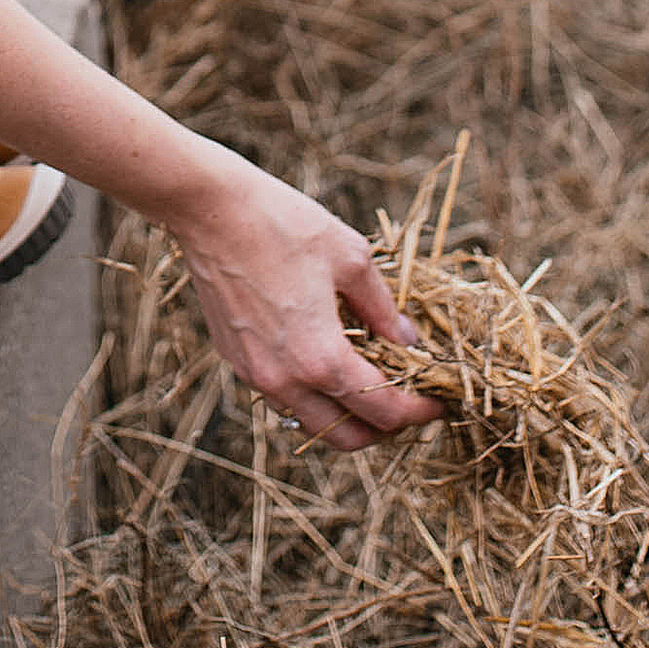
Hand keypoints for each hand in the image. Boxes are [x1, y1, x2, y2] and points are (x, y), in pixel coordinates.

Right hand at [169, 154, 434, 449]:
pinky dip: (312, 395)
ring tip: (369, 383)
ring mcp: (256, 374)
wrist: (210, 210)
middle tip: (407, 400)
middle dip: (385, 428)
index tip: (438, 400)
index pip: (384, 412)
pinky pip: (283, 398)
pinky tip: (324, 361)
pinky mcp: (236, 360)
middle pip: (348, 437)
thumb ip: (384, 309)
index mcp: (322, 359)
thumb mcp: (352, 259)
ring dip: (346, 416)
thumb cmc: (283, 225)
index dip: (419, 410)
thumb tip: (408, 341)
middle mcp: (286, 380)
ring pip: (311, 423)